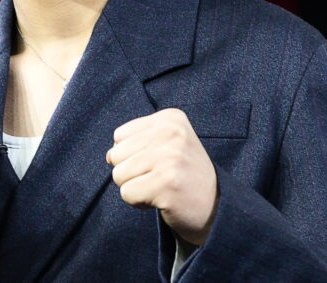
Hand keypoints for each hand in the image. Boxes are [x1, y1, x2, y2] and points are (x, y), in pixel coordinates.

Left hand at [106, 108, 218, 245]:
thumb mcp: (164, 144)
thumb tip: (109, 156)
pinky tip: (162, 199)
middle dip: (132, 172)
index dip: (133, 154)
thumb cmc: (182, 173)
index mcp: (170, 117)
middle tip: (161, 177)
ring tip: (161, 187)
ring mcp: (170, 158)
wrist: (217, 207)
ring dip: (135, 187)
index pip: (119, 136)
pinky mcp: (167, 184)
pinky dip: (139, 202)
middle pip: (115, 155)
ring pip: (118, 174)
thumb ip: (133, 142)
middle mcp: (171, 133)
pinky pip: (127, 194)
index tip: (161, 162)